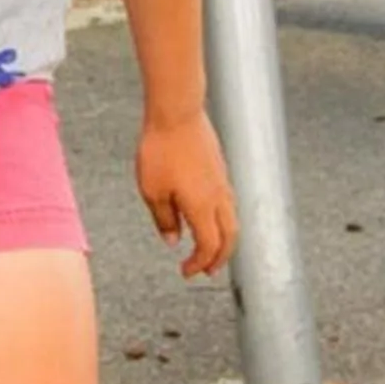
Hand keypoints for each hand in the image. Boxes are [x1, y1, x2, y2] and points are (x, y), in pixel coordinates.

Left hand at [135, 110, 236, 278]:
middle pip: (229, 238)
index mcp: (202, 207)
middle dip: (220, 258)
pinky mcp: (220, 168)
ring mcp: (222, 181)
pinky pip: (228, 203)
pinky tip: (207, 216)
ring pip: (232, 219)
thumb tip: (173, 240)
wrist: (177, 112)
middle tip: (208, 270)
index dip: (199, 263)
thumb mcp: (152, 190)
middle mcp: (218, 197)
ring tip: (210, 246)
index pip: (208, 246)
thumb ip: (164, 219)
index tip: (186, 271)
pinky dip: (222, 219)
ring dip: (224, 239)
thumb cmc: (161, 149)